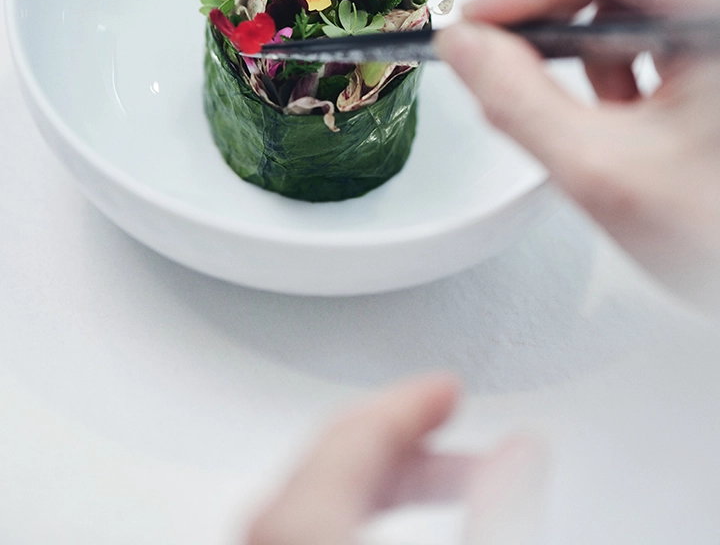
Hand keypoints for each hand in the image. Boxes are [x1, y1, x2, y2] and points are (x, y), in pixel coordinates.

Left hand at [245, 374, 547, 544]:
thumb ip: (497, 509)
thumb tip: (525, 449)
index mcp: (306, 525)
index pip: (354, 434)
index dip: (409, 401)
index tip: (448, 388)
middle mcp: (268, 538)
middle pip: (329, 459)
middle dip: (398, 435)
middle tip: (449, 423)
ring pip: (313, 493)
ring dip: (378, 474)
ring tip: (437, 477)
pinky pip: (303, 524)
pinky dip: (350, 506)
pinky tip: (393, 522)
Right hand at [436, 0, 719, 304]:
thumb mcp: (603, 172)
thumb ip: (518, 101)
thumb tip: (466, 47)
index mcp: (714, 17)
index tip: (489, 24)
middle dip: (556, 10)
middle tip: (511, 52)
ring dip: (591, 41)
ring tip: (597, 105)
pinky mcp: (715, 50)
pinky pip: (656, 21)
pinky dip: (620, 60)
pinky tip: (626, 111)